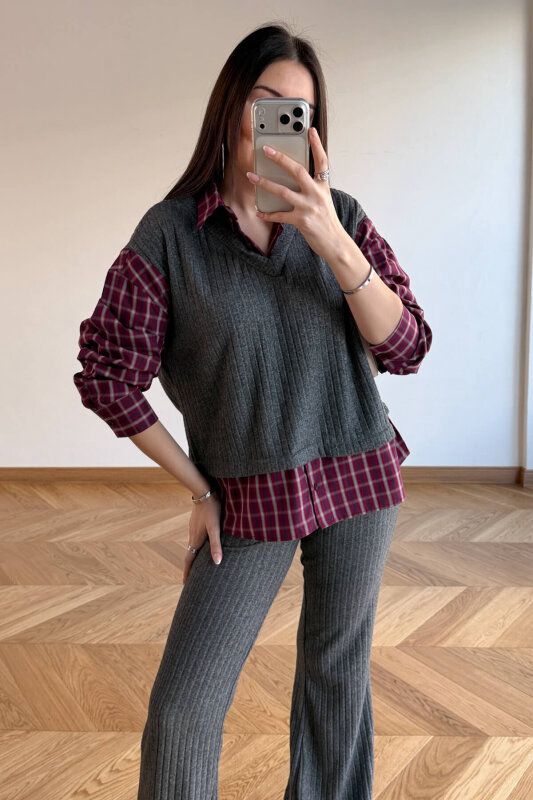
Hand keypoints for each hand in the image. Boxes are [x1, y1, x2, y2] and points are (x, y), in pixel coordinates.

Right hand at [183, 493, 222, 584]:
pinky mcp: (196, 522)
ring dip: (194, 556)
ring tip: (197, 564)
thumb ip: (216, 545)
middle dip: (190, 567)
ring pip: (193, 545)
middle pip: (190, 554)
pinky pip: (195, 537)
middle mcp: (193, 536)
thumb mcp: (216, 528)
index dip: (188, 573)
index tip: (185, 584)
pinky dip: (197, 545)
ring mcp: (194, 528)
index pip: (190, 560)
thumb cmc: (212, 510)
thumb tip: (217, 563)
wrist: (204, 492)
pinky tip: (202, 543)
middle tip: (190, 579)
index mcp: (196, 540)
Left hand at [246, 127, 345, 262]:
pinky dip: (268, 214)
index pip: (322, 161)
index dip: (317, 145)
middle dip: (280, 158)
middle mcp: (317, 194)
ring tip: (252, 177)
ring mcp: (309, 207)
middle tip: (266, 149)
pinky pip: (280, 215)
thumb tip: (291, 180)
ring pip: (283, 191)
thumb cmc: (327, 222)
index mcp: (323, 186)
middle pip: (297, 171)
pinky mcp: (301, 221)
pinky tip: (259, 211)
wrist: (335, 243)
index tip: (310, 130)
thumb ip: (312, 189)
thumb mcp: (324, 201)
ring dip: (265, 183)